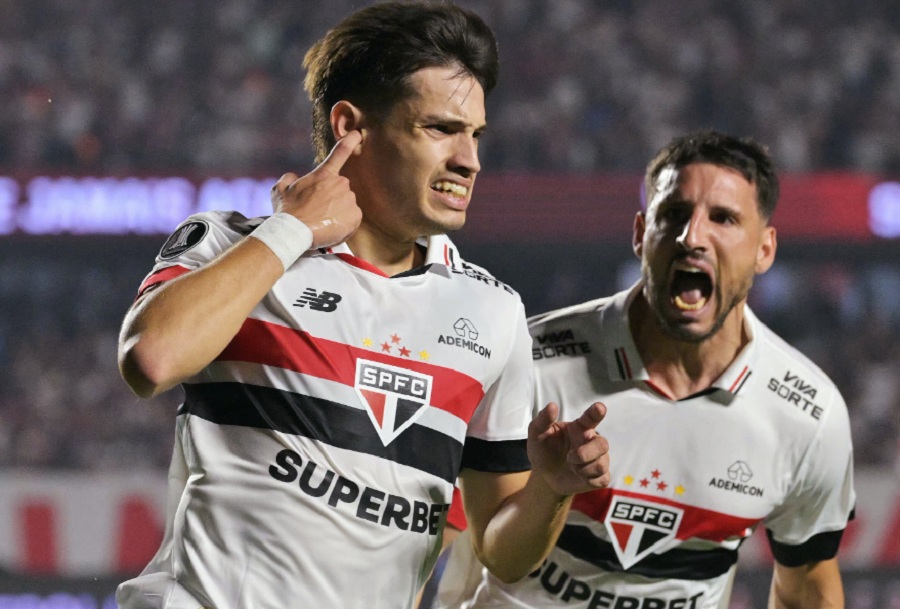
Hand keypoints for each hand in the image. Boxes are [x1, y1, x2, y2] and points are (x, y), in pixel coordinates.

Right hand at [271, 131, 363, 248]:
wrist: (294, 232)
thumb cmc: (287, 211)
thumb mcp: (280, 189)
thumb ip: (288, 179)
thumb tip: (292, 177)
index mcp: (324, 175)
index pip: (340, 153)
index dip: (350, 141)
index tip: (357, 134)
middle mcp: (340, 184)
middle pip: (340, 190)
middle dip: (332, 199)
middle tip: (317, 211)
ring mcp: (349, 199)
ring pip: (347, 205)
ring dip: (337, 212)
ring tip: (322, 222)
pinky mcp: (355, 216)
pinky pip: (352, 219)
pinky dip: (344, 224)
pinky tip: (331, 228)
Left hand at [527, 401, 610, 495]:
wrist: (544, 474)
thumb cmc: (544, 448)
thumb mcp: (537, 433)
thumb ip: (543, 419)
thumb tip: (552, 406)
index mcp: (580, 427)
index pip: (592, 417)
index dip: (597, 412)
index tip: (600, 408)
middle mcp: (592, 441)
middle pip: (602, 444)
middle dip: (585, 453)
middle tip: (569, 457)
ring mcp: (598, 458)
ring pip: (602, 464)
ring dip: (583, 468)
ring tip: (571, 466)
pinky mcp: (600, 476)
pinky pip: (602, 479)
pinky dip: (588, 480)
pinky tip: (579, 476)